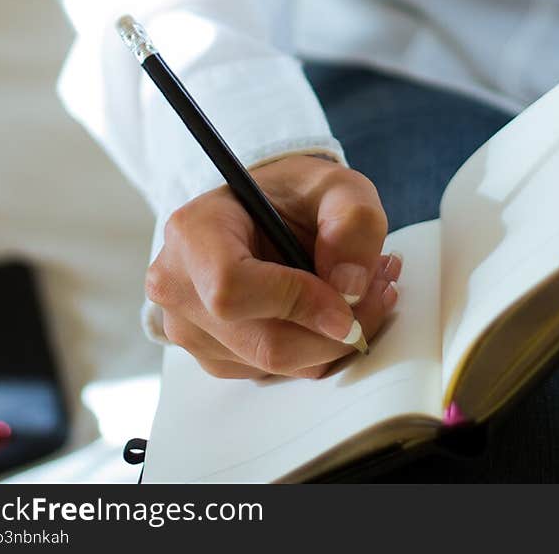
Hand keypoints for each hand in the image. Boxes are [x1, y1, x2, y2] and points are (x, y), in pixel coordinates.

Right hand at [145, 156, 400, 378]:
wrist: (268, 211)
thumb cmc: (294, 194)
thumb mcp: (336, 185)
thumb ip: (352, 221)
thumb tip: (350, 284)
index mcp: (193, 231)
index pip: (231, 289)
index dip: (296, 302)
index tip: (348, 295)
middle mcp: (177, 285)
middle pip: (260, 340)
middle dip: (332, 329)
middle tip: (381, 292)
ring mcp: (188, 328)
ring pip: (272, 364)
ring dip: (332, 339)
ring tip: (366, 293)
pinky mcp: (214, 355)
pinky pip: (274, 372)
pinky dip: (316, 349)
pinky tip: (335, 310)